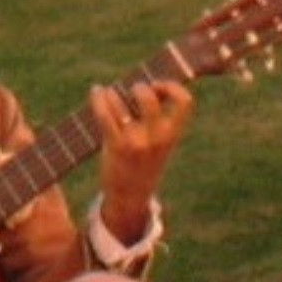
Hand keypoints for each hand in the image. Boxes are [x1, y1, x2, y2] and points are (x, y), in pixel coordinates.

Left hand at [90, 79, 191, 237]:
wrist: (130, 196)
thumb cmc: (143, 163)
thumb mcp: (160, 143)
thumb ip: (157, 118)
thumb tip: (143, 85)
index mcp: (173, 135)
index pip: (186, 102)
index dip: (172, 86)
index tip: (157, 86)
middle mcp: (157, 137)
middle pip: (149, 98)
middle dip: (138, 87)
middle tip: (131, 92)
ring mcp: (136, 142)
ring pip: (121, 103)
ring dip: (111, 93)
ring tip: (107, 92)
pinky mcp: (116, 146)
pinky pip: (104, 114)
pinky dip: (98, 98)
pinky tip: (96, 92)